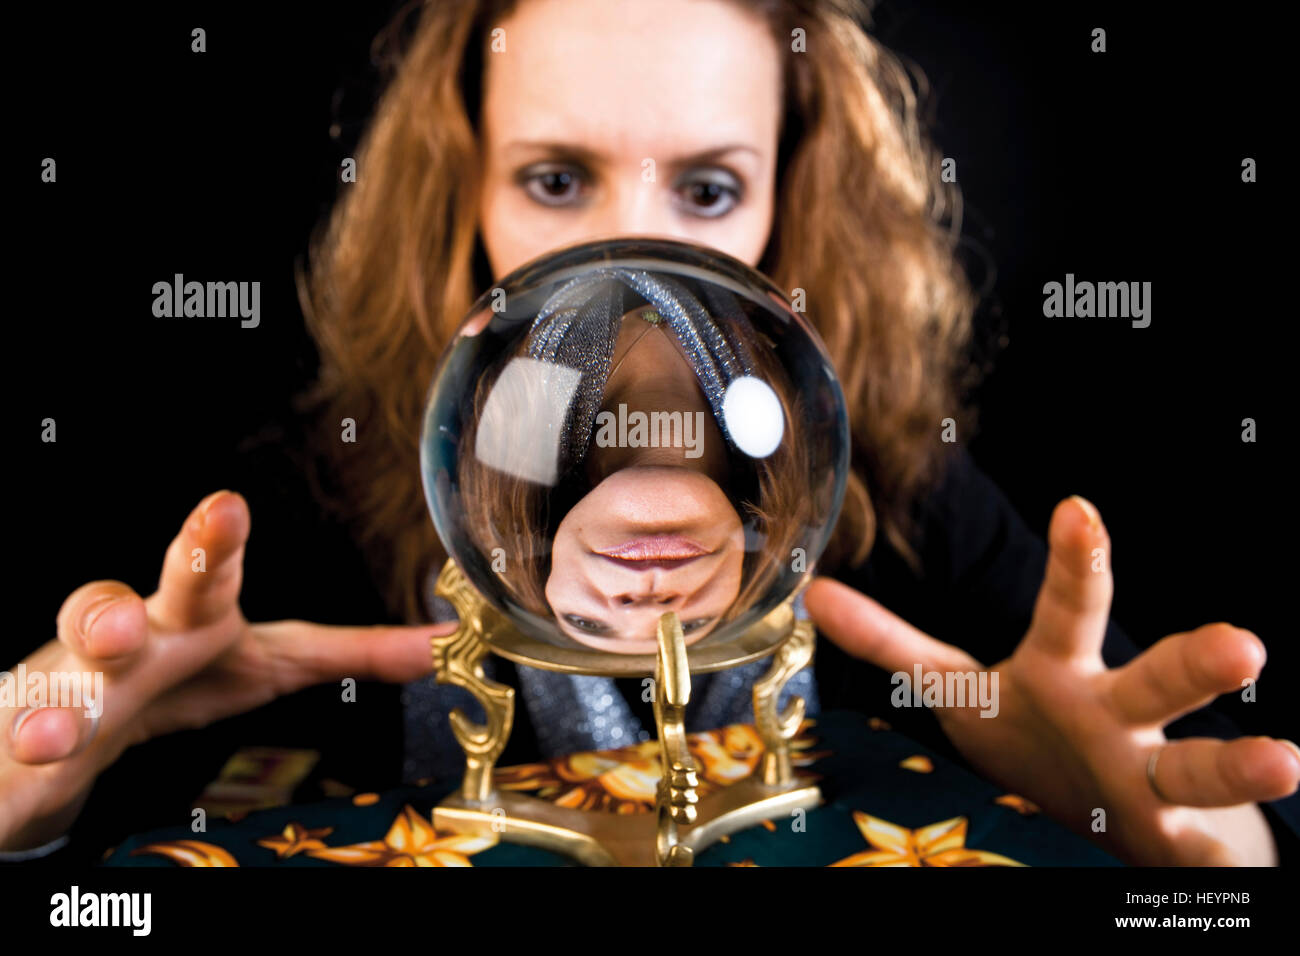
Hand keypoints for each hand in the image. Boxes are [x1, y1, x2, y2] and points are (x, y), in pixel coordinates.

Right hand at [1, 490, 451, 851]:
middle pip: (123, 600)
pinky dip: (32, 750)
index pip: (203, 575)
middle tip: (171, 569)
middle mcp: (121, 639)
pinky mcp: (33, 745)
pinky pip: (24, 752)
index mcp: (186, 615)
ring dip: (74, 682)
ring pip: (64, 675)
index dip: (215, 542)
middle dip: (149, 584)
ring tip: (82, 691)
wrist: (79, 721)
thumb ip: (350, 651)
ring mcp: (70, 689)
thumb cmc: (182, 675)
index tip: (229, 507)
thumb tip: (441, 641)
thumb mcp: (269, 661)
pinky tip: (43, 749)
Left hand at [805, 496, 1299, 865]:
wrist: (1110, 816)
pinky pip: (1199, 852)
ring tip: (1284, 760)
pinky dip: (1216, 861)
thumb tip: (816, 594)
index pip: (1070, 611)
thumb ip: (895, 646)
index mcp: (1062, 674)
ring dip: (1238, 764)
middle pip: (1158, 683)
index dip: (1076, 563)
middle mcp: (1117, 717)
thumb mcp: (960, 691)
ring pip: (1196, 767)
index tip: (1079, 509)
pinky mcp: (1170, 839)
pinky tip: (1225, 868)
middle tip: (1242, 642)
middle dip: (1195, 660)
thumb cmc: (1035, 737)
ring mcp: (1150, 779)